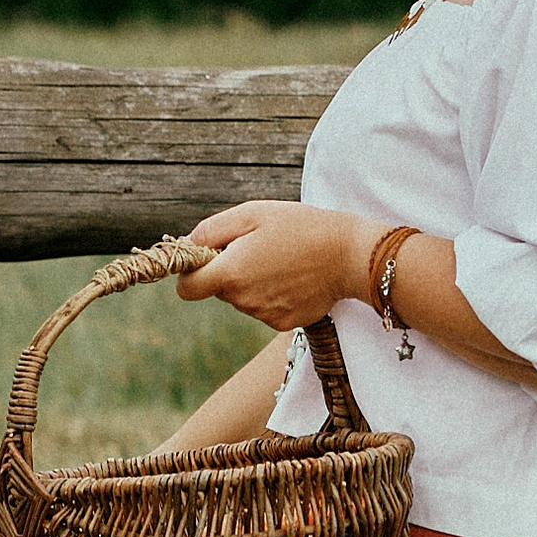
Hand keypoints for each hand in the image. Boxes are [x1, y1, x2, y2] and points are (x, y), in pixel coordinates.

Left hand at [175, 203, 372, 329]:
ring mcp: (264, 315)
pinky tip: (293, 277)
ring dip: (252, 281)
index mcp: (230, 273)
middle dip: (229, 270)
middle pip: (218, 290)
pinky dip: (273, 294)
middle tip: (258, 247)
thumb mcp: (252, 213)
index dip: (191, 273)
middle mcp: (243, 301)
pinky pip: (265, 308)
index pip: (186, 289)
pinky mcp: (283, 323)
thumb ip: (211, 230)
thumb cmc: (300, 227)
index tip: (206, 259)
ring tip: (282, 259)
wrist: (349, 254)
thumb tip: (187, 245)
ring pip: (243, 299)